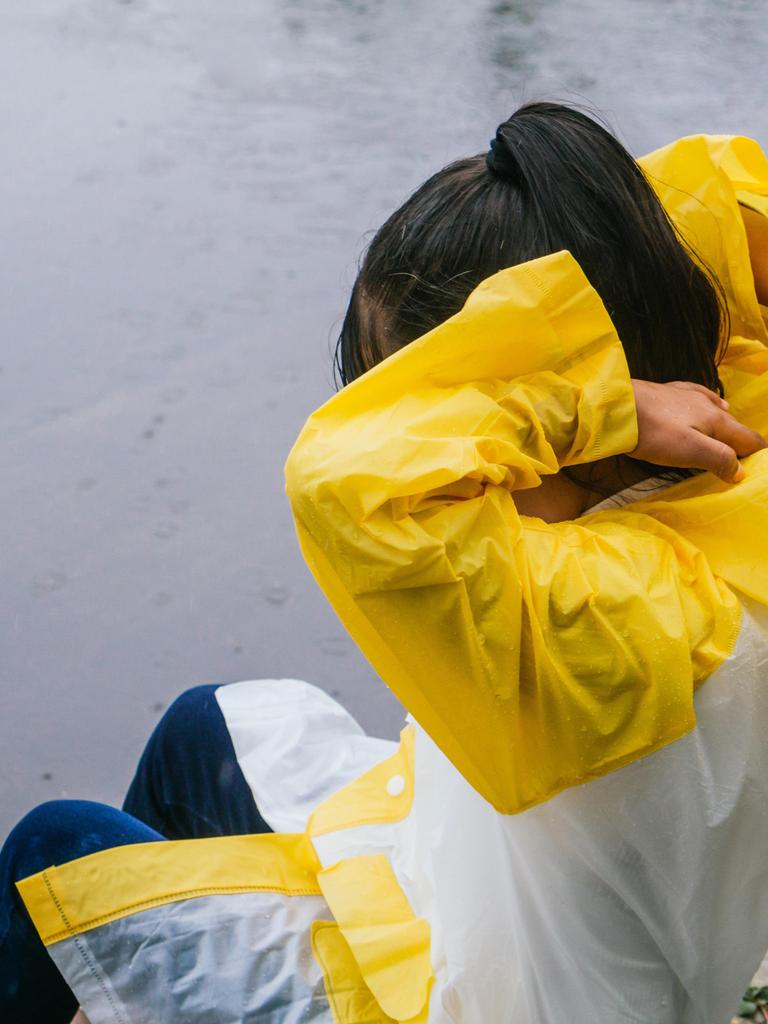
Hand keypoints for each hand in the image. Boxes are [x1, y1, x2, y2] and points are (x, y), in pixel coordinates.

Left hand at [631, 380, 765, 482]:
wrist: (617, 407)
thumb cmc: (654, 432)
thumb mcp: (690, 451)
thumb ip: (719, 459)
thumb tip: (740, 472)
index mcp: (716, 419)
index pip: (748, 438)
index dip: (756, 453)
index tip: (757, 467)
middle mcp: (707, 404)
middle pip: (732, 425)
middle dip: (740, 441)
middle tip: (740, 459)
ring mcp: (687, 396)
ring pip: (716, 409)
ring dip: (725, 424)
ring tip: (730, 436)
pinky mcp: (668, 392)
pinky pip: (698, 396)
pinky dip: (709, 403)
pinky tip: (709, 401)